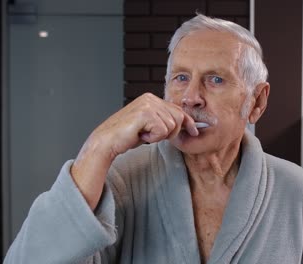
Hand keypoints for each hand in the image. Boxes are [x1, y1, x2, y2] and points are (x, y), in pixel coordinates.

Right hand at [71, 93, 197, 209]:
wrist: (107, 141)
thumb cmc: (126, 136)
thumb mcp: (149, 126)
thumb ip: (163, 121)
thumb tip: (184, 125)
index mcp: (151, 99)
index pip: (178, 109)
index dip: (188, 122)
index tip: (195, 131)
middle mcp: (150, 98)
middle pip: (178, 118)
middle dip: (170, 133)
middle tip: (152, 136)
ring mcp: (147, 104)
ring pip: (171, 126)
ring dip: (159, 136)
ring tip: (143, 134)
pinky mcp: (145, 113)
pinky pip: (162, 131)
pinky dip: (153, 138)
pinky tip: (140, 135)